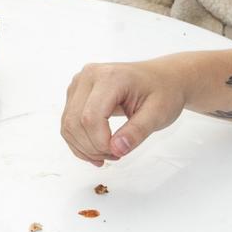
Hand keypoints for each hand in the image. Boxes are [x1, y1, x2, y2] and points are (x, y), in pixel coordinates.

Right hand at [60, 61, 186, 166]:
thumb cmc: (163, 92)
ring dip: (84, 147)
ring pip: (68, 125)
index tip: (120, 153)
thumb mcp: (158, 114)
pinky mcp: (76, 93)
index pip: (91, 117)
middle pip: (75, 122)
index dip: (100, 142)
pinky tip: (97, 150)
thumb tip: (117, 149)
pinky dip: (79, 142)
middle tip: (117, 155)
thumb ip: (137, 132)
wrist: (163, 78)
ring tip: (110, 152)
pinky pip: (68, 124)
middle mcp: (89, 76)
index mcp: (110, 77)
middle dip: (93, 148)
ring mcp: (79, 84)